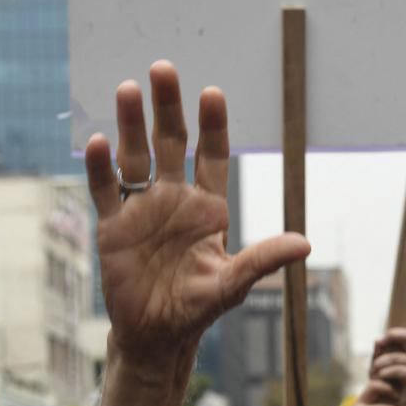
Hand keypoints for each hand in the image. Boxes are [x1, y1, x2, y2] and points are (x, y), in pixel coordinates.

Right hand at [89, 62, 308, 405]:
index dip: (212, 126)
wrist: (156, 336)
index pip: (212, 157)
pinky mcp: (113, 227)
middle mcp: (174, 202)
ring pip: (135, 158)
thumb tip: (305, 244)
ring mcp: (142, 211)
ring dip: (131, 125)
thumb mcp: (232, 284)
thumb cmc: (197, 310)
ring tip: (127, 90)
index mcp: (207, 210)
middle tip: (163, 70)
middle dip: (167, 109)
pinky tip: (100, 143)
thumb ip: (263, 260)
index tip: (211, 94)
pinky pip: (105, 190)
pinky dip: (100, 168)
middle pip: (171, 144)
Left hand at [370, 329, 405, 405]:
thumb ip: (378, 357)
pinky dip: (388, 372)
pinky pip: (400, 370)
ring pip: (398, 357)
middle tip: (377, 345)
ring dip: (382, 363)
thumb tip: (377, 340)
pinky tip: (380, 377)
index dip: (395, 333)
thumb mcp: (379, 372)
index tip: (380, 339)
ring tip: (373, 372)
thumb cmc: (387, 393)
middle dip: (392, 338)